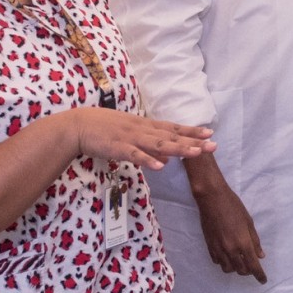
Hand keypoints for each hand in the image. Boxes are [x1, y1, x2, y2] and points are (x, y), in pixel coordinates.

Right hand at [69, 108, 215, 169]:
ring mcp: (131, 138)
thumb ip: (148, 145)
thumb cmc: (103, 129)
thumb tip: (165, 159)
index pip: (173, 128)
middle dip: (193, 141)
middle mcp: (142, 130)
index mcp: (145, 126)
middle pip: (172, 136)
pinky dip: (148, 160)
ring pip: (159, 144)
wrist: (78, 125)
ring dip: (178, 148)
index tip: (210, 133)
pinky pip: (135, 155)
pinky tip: (161, 167)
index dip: (192, 131)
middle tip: (213, 144)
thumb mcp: (129, 134)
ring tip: (195, 153)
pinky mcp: (118, 147)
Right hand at [194, 183, 266, 283]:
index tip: (263, 280)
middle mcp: (230, 249)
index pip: (253, 265)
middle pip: (240, 270)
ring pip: (227, 269)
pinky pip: (217, 261)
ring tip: (239, 260)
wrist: (212, 199)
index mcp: (243, 242)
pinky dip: (224, 262)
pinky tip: (227, 255)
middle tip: (252, 266)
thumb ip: (255, 241)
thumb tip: (260, 255)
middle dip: (248, 271)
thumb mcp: (249, 222)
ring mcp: (218, 249)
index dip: (259, 275)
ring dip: (235, 268)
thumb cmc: (234, 207)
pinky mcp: (209, 246)